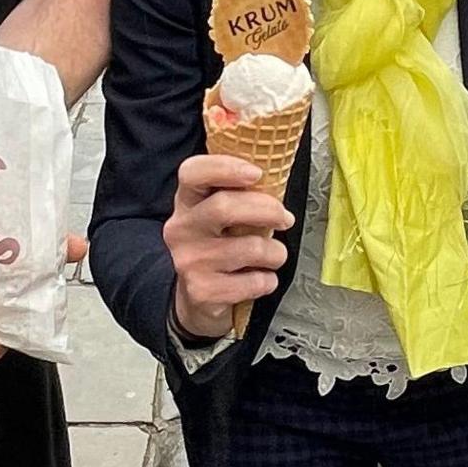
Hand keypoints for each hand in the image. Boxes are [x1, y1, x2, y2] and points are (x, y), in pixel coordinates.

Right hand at [162, 153, 291, 341]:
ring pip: (249, 248)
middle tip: (285, 218)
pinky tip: (260, 279)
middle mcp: (182, 229)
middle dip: (267, 210)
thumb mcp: (218, 216)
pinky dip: (268, 280)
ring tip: (274, 256)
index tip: (256, 173)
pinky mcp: (202, 291)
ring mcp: (189, 261)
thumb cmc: (218, 248)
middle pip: (224, 207)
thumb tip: (277, 170)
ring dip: (275, 253)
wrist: (197, 299)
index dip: (225, 167)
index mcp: (187, 202)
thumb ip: (238, 193)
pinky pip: (253, 281)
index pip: (193, 172)